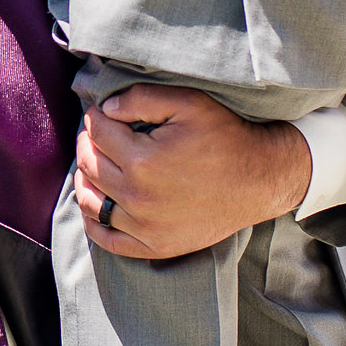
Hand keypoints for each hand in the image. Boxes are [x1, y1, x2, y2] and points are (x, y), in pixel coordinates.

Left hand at [75, 87, 310, 259]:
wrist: (260, 180)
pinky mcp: (155, 246)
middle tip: (98, 134)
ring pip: (91, 201)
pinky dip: (94, 222)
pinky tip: (97, 204)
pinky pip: (107, 239)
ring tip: (94, 164)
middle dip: (88, 143)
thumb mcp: (188, 103)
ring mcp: (144, 227)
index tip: (102, 113)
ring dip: (85, 178)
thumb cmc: (226, 138)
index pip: (97, 133)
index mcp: (143, 161)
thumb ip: (141, 99)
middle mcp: (138, 197)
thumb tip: (106, 109)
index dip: (96, 118)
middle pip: (89, 165)